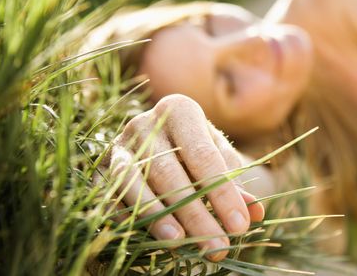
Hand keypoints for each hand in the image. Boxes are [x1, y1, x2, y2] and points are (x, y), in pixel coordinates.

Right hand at [101, 94, 264, 260]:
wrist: (163, 141)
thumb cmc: (197, 152)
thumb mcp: (220, 161)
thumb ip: (235, 184)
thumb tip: (255, 212)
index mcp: (180, 110)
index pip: (203, 156)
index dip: (223, 193)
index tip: (240, 226)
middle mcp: (145, 122)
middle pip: (169, 172)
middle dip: (194, 213)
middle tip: (217, 246)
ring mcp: (119, 144)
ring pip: (133, 182)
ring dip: (156, 216)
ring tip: (180, 242)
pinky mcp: (101, 167)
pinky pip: (108, 194)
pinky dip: (125, 217)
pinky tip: (147, 237)